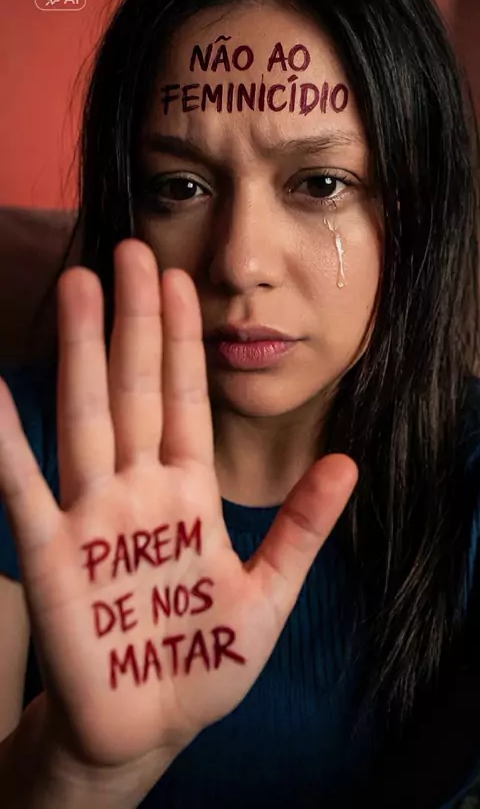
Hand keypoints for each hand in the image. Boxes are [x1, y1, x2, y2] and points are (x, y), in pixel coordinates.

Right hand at [0, 239, 357, 769]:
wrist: (152, 728)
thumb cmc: (205, 661)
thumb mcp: (270, 594)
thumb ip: (302, 527)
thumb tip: (347, 462)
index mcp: (188, 493)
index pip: (185, 399)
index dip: (184, 340)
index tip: (179, 281)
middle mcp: (138, 490)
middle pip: (136, 389)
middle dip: (134, 322)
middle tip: (129, 252)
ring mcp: (93, 517)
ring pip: (87, 417)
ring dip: (80, 352)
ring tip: (75, 286)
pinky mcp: (53, 557)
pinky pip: (25, 490)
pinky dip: (9, 443)